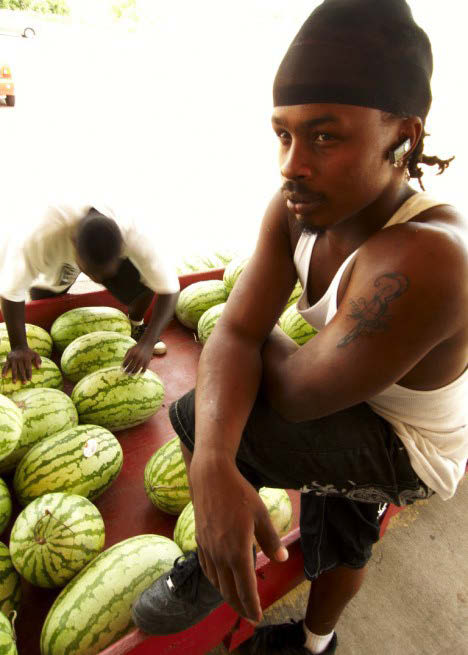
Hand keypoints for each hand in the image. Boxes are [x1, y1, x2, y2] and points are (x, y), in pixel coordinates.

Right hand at [2, 347, 41, 382]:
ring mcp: (14, 360)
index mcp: (27, 358)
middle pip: (21, 369)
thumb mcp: (35, 354)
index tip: (29, 379)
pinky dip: (4, 371)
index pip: (28, 367)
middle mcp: (20, 359)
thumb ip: (38, 360)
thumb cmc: (29, 352)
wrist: (19, 346)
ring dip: (14, 376)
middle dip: (23, 376)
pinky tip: (3, 376)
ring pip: (14, 369)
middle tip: (24, 383)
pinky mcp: (8, 359)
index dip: (29, 373)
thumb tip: (39, 368)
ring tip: (14, 382)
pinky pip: (6, 366)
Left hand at [122, 340, 153, 374]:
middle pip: (130, 367)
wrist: (147, 343)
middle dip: (127, 371)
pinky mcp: (147, 362)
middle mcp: (137, 357)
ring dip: (132, 373)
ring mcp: (142, 360)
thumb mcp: (130, 350)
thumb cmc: (136, 347)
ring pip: (136, 370)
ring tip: (130, 374)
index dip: (123, 366)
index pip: (125, 363)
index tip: (122, 369)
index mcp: (132, 353)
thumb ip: (126, 356)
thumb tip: (123, 366)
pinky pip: (143, 370)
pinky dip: (140, 373)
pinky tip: (138, 373)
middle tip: (125, 373)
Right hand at [190, 455, 288, 621]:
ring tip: (237, 600)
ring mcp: (207, 549)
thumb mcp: (261, 515)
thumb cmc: (239, 493)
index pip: (245, 589)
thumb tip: (281, 559)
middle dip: (240, 607)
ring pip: (216, 582)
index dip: (252, 606)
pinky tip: (219, 579)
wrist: (210, 478)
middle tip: (250, 616)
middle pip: (229, 591)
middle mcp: (220, 555)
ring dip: (227, 595)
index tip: (258, 618)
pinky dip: (215, 580)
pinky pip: (207, 568)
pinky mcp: (200, 540)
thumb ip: (271, 540)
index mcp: (238, 551)